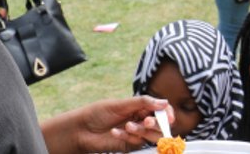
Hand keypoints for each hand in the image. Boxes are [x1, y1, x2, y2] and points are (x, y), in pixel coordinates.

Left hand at [41, 96, 172, 153]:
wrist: (80, 129)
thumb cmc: (97, 113)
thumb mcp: (120, 104)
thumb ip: (143, 103)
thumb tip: (164, 103)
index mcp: (139, 107)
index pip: (160, 110)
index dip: (166, 114)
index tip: (168, 117)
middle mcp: (140, 120)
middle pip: (159, 125)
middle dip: (155, 123)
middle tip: (146, 121)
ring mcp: (135, 134)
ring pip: (151, 136)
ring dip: (141, 131)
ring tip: (127, 126)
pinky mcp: (129, 145)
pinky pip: (137, 143)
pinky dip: (128, 137)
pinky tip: (115, 132)